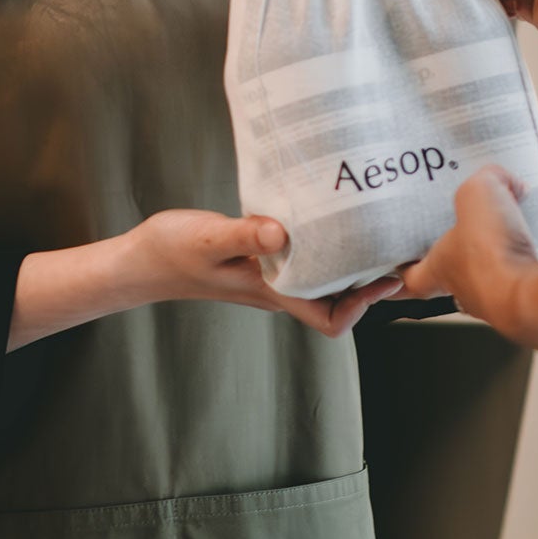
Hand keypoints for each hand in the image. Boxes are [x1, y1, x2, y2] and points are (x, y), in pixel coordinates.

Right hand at [125, 210, 399, 337]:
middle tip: (395, 245)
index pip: (330, 319)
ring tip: (373, 229)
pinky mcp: (263, 261)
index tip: (383, 276)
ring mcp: (272, 278)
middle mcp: (278, 290)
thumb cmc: (172, 251)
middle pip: (338, 302)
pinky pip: (307, 263)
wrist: (142, 260)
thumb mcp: (207, 238)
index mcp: (272, 292)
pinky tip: (329, 219)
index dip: (362, 306)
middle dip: (370, 282)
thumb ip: (244, 234)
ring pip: (325, 282)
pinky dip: (326, 248)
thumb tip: (281, 233)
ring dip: (351, 264)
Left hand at [387, 167, 537, 337]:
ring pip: (489, 282)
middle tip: (467, 236)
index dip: (404, 269)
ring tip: (510, 239)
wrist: (530, 294)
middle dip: (459, 258)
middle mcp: (463, 289)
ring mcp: (495, 301)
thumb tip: (503, 180)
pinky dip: (530, 271)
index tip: (399, 263)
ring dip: (496, 265)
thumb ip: (486, 179)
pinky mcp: (524, 303)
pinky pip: (523, 285)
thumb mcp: (477, 194)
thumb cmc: (490, 253)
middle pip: (451, 278)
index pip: (410, 276)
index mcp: (439, 268)